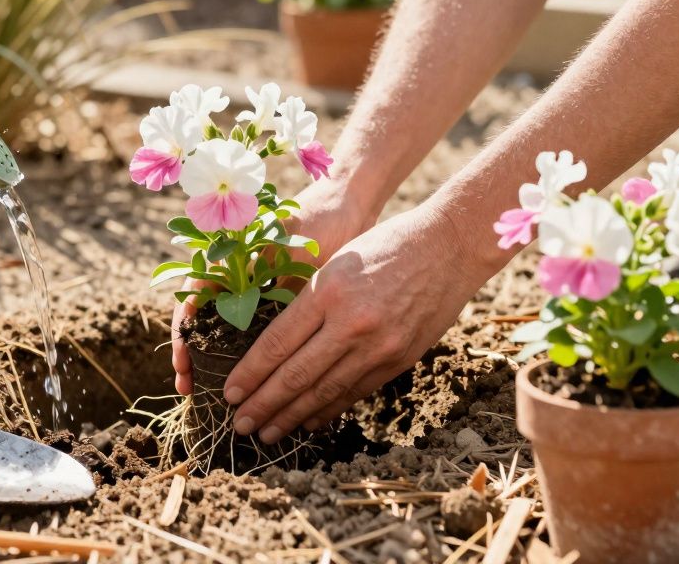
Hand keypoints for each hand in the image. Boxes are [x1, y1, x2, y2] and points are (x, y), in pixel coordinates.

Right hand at [171, 178, 371, 394]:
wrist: (348, 201)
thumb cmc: (321, 220)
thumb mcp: (299, 254)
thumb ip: (278, 287)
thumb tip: (262, 337)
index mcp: (230, 254)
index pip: (192, 296)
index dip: (184, 331)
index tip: (183, 361)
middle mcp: (235, 270)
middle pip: (201, 316)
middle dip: (192, 352)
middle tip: (189, 386)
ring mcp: (252, 282)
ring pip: (223, 325)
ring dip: (214, 354)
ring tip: (210, 388)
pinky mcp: (273, 292)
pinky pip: (252, 325)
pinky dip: (247, 349)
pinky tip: (250, 373)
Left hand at [223, 202, 494, 442]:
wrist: (449, 246)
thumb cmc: (385, 245)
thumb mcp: (336, 262)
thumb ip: (308, 302)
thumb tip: (275, 346)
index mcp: (327, 292)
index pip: (277, 344)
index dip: (250, 374)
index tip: (230, 393)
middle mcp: (351, 323)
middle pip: (296, 375)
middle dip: (263, 404)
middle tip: (239, 425)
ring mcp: (378, 345)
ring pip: (325, 391)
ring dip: (292, 416)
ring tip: (268, 433)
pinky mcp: (399, 359)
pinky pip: (356, 391)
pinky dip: (329, 409)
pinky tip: (309, 421)